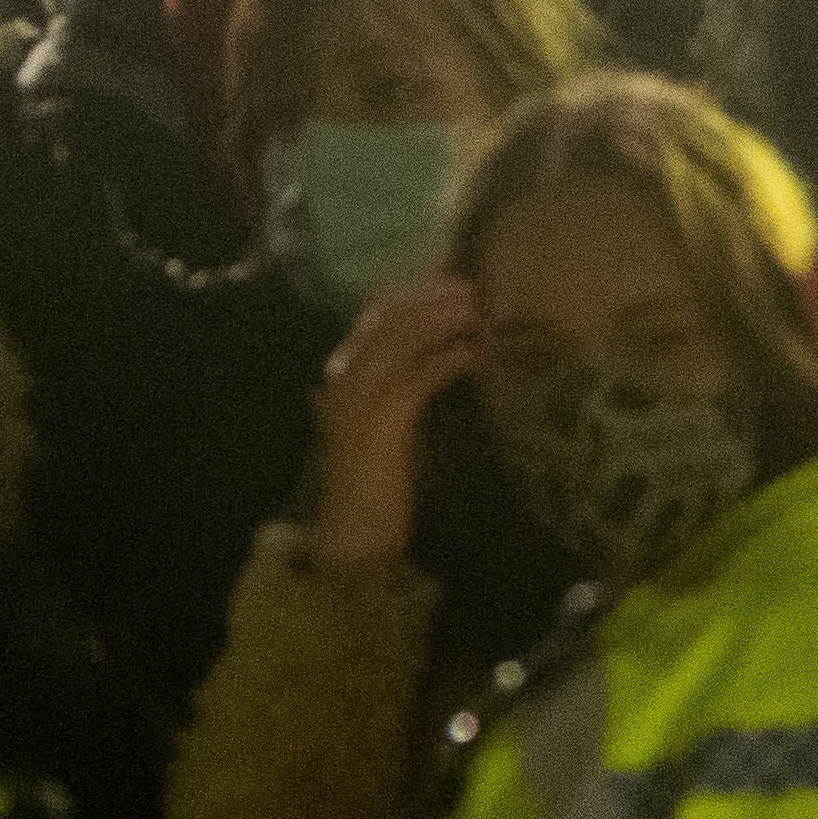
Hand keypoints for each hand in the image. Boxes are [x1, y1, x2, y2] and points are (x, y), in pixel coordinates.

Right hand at [307, 275, 481, 578]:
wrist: (354, 536)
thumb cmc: (380, 480)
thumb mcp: (392, 421)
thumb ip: (406, 383)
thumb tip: (449, 348)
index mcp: (341, 378)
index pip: (373, 317)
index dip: (413, 294)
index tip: (452, 282)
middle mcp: (341, 383)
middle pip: (387, 320)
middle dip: (431, 299)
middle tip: (472, 291)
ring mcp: (357, 404)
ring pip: (399, 342)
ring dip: (441, 321)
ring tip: (476, 313)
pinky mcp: (380, 427)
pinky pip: (416, 379)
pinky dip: (446, 361)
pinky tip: (472, 355)